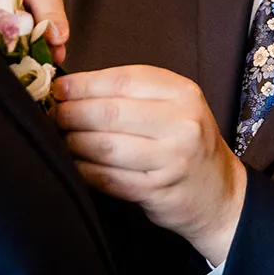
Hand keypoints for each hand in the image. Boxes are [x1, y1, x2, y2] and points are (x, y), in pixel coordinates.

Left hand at [51, 65, 245, 264]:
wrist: (219, 194)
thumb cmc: (187, 144)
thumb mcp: (175, 107)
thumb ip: (132, 94)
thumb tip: (71, 88)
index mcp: (183, 94)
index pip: (122, 80)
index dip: (83, 84)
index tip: (59, 88)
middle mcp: (182, 124)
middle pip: (109, 113)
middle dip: (72, 113)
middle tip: (54, 115)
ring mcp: (172, 160)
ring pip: (104, 146)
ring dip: (73, 142)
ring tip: (62, 138)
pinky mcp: (157, 191)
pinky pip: (107, 178)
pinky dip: (84, 170)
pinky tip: (74, 164)